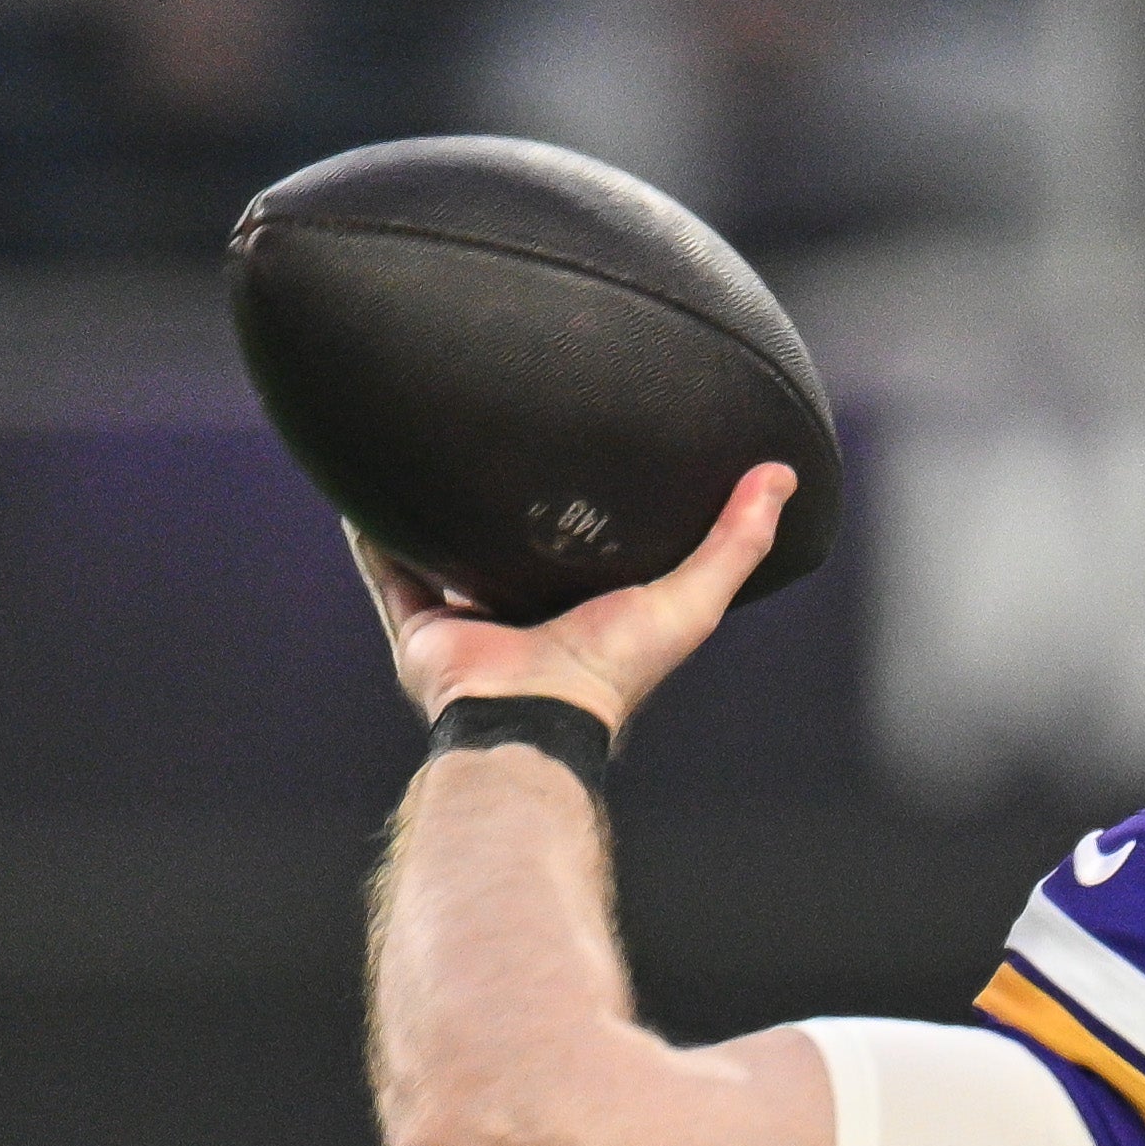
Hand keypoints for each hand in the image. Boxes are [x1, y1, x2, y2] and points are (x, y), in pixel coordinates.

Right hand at [352, 461, 797, 732]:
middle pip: (506, 548)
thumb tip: (782, 477)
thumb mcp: (691, 599)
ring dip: (430, 508)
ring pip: (440, 551)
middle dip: (501, 502)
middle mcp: (520, 614)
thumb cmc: (611, 668)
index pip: (585, 550)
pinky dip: (372, 530)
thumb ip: (735, 541)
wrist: (530, 714)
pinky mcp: (418, 625)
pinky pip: (386, 567)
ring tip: (421, 444)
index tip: (583, 447)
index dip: (587, 505)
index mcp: (581, 611)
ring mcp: (466, 620)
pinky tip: (361, 485)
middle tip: (497, 430)